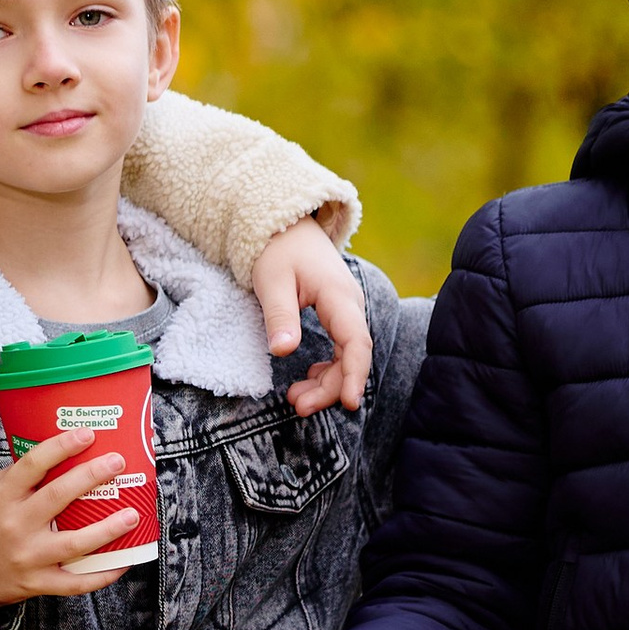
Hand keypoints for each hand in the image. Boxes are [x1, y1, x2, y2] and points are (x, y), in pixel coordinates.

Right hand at [0, 435, 151, 625]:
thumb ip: (17, 478)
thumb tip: (55, 453)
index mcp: (3, 499)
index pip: (32, 466)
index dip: (60, 447)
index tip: (86, 434)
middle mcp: (16, 526)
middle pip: (58, 497)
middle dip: (91, 476)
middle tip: (116, 462)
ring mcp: (28, 557)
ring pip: (74, 543)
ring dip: (108, 529)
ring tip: (133, 514)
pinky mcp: (38, 583)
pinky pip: (76, 583)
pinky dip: (103, 575)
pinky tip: (125, 561)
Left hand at [251, 220, 372, 416]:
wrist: (285, 223)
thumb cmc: (277, 248)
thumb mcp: (272, 280)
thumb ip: (280, 315)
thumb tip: (283, 351)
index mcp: (339, 295)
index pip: (356, 342)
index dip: (354, 375)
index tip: (349, 403)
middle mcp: (350, 305)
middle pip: (353, 355)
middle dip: (330, 386)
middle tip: (298, 406)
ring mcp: (346, 310)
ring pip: (347, 355)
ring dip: (326, 382)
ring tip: (296, 400)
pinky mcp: (338, 314)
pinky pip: (341, 347)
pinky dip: (327, 369)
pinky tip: (307, 379)